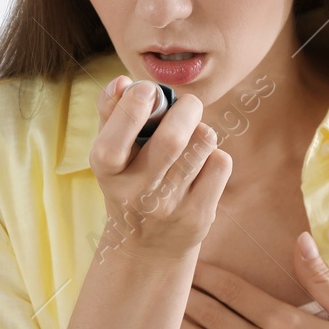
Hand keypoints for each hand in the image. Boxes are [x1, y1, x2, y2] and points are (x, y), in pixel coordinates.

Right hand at [90, 75, 230, 260]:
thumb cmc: (128, 182)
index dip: (132, 108)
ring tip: (192, 137)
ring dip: (201, 129)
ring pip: (203, 144)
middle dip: (186, 108)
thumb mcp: (111, 153)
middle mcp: (137, 194)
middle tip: (187, 105)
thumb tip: (122, 81)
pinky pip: (220, 163)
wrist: (147, 247)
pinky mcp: (200, 215)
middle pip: (172, 139)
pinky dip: (214, 153)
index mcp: (108, 173)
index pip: (113, 142)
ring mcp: (170, 207)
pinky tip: (201, 163)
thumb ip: (110, 112)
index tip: (146, 90)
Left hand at [171, 231, 328, 328]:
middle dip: (187, 297)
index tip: (188, 263)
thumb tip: (299, 240)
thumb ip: (321, 278)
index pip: (235, 292)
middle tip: (162, 282)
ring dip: (182, 328)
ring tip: (158, 312)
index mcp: (288, 324)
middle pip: (214, 317)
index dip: (208, 276)